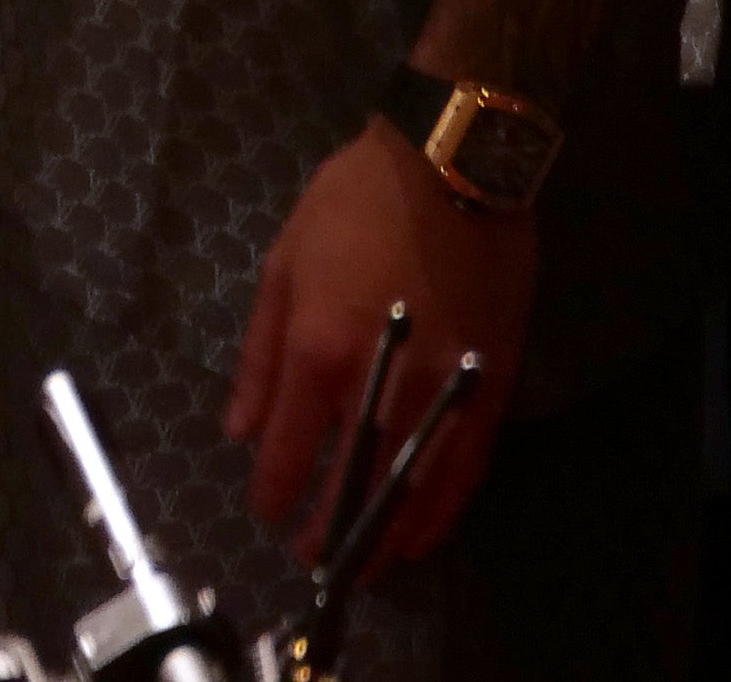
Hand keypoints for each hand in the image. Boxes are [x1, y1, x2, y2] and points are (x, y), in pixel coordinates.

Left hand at [228, 120, 534, 574]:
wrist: (451, 165)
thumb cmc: (352, 205)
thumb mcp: (283, 265)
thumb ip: (261, 356)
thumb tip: (240, 428)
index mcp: (320, 348)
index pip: (292, 447)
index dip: (276, 491)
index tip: (265, 513)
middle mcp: (382, 380)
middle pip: (352, 479)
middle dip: (329, 527)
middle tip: (311, 556)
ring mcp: (442, 385)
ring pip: (412, 485)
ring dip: (386, 532)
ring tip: (365, 565)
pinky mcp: (490, 383)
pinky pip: (467, 463)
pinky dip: (445, 506)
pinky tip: (426, 531)